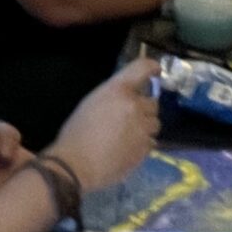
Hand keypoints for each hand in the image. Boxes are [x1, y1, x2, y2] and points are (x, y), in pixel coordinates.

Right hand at [51, 57, 160, 195]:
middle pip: (153, 102)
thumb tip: (127, 97)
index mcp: (119, 90)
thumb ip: (114, 96)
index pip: (143, 68)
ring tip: (130, 134)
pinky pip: (151, 141)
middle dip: (144, 108)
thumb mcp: (91, 102)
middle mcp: (135, 106)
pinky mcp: (145, 148)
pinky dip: (143, 143)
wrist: (76, 164)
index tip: (155, 71)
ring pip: (155, 123)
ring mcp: (143, 128)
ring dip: (146, 125)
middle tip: (130, 116)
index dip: (152, 67)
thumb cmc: (76, 132)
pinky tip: (128, 149)